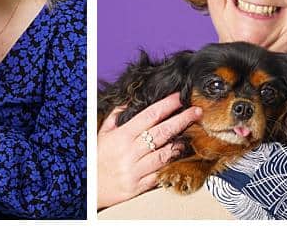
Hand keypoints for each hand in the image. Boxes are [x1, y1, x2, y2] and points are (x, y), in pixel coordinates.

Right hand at [96, 94, 201, 208]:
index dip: (166, 105)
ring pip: (165, 154)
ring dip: (180, 144)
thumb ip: (115, 118)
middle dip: (182, 120)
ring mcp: (135, 170)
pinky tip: (179, 158)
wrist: (90, 188)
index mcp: (121, 137)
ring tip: (190, 134)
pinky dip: (171, 165)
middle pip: (162, 133)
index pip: (148, 116)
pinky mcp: (139, 186)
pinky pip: (160, 174)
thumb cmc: (97, 159)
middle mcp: (129, 152)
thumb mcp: (101, 135)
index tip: (179, 98)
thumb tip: (129, 103)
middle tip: (196, 112)